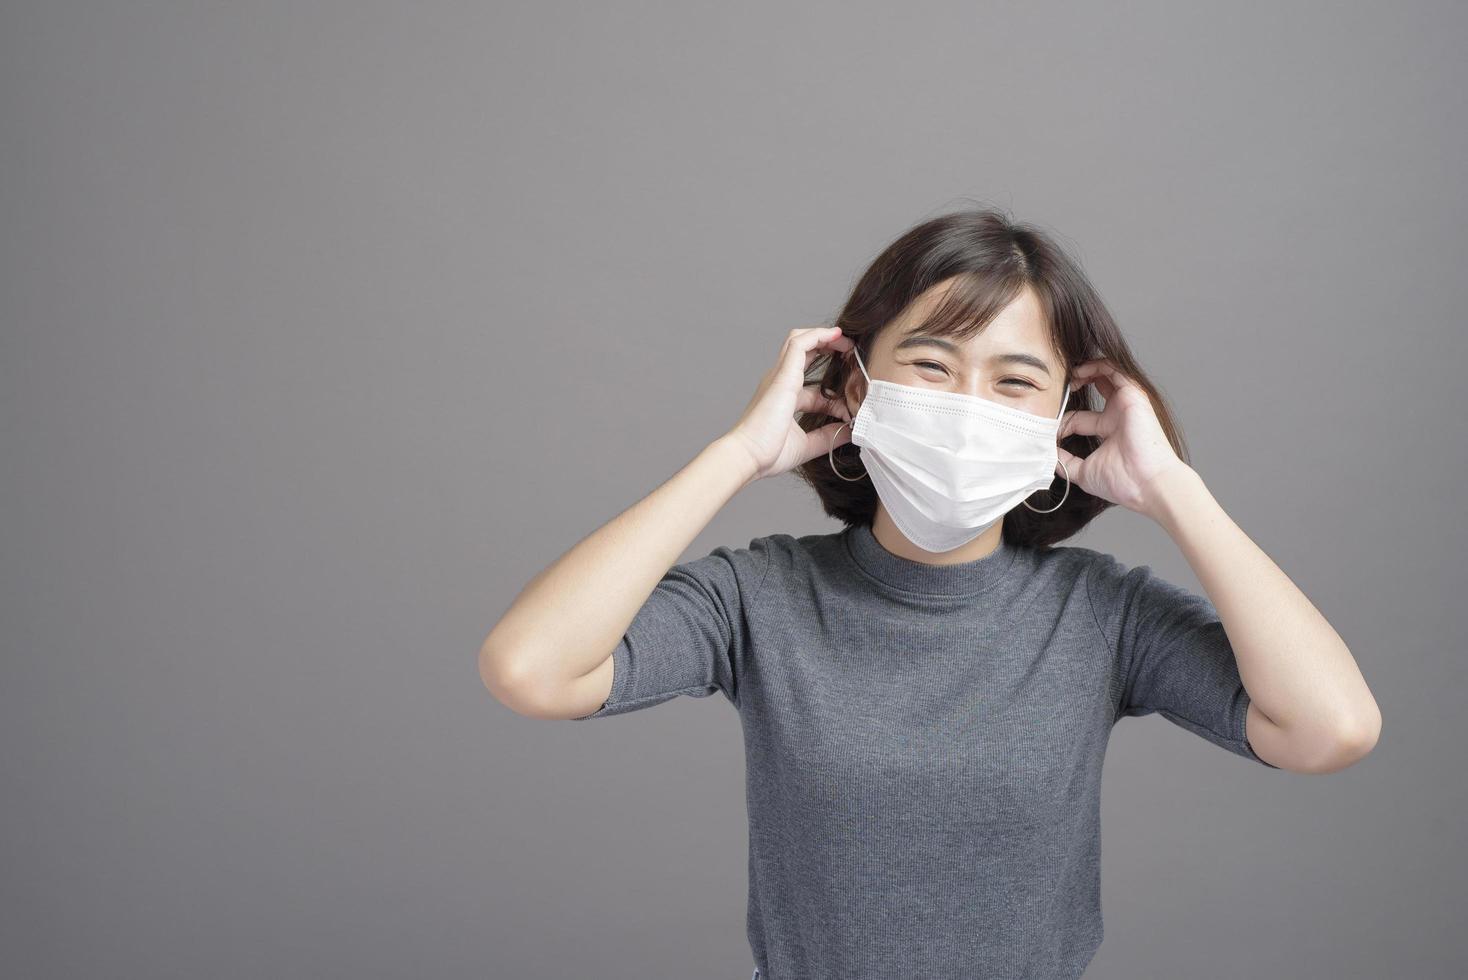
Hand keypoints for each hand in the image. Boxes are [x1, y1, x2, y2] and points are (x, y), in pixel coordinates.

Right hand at [725, 326, 854, 480]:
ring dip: (824, 336)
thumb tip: (851, 431)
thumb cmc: (767, 453)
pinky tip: (836, 335)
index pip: (814, 388)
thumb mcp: (807, 445)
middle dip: (829, 348)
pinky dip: (818, 335)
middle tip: (851, 352)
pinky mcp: (783, 374)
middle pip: (804, 353)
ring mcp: (780, 376)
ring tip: (846, 340)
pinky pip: (799, 343)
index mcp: (785, 399)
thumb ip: (828, 436)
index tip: (853, 403)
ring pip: (799, 340)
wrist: (748, 456)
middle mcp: (781, 382)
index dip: (837, 393)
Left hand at [1057, 358, 1193, 516]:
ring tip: (1066, 374)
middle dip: (1075, 384)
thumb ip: (1065, 463)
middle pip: (1095, 390)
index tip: (1047, 428)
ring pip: (1106, 375)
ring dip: (1085, 370)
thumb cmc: (1122, 481)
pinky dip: (1097, 366)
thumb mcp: (1083, 472)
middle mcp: (1117, 416)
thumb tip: (1047, 456)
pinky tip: (1079, 371)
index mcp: (1108, 432)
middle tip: (1056, 387)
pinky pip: (1116, 370)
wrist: (1145, 484)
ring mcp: (1126, 404)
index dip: (1061, 421)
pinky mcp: (1134, 396)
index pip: (1078, 418)